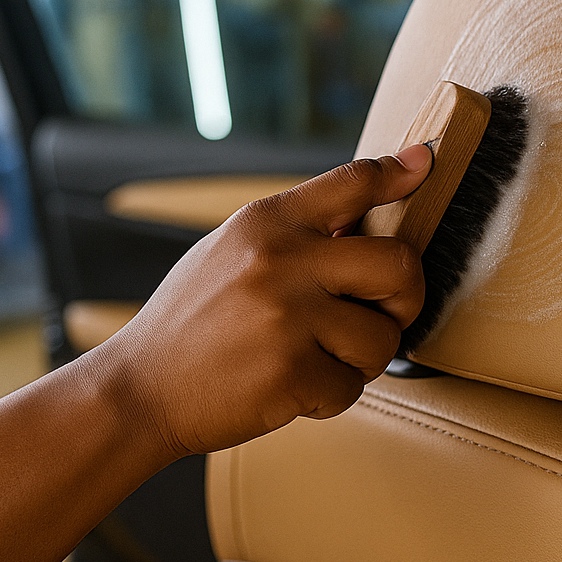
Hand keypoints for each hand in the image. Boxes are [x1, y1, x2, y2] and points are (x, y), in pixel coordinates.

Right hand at [92, 145, 431, 457]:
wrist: (139, 388)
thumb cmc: (194, 322)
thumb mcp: (232, 251)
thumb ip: (297, 232)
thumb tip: (371, 203)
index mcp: (266, 223)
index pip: (351, 182)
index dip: (396, 173)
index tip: (422, 164)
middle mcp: (281, 260)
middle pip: (399, 265)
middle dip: (405, 298)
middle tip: (381, 315)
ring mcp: (288, 316)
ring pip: (383, 337)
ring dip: (362, 359)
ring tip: (317, 358)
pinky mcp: (292, 372)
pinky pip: (353, 386)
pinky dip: (331, 396)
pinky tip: (293, 388)